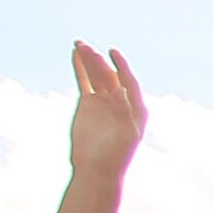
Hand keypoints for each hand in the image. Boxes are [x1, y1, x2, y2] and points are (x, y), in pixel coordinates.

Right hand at [67, 42, 146, 176]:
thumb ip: (123, 112)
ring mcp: (104, 101)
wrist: (96, 168)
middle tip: (87, 47)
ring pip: (97, 76)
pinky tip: (75, 54)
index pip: (130, 81)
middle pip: (110, 76)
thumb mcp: (125, 135)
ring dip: (89, 60)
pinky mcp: (88, 104)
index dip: (122, 66)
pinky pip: (85, 82)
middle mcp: (121, 101)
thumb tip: (119, 90)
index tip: (112, 51)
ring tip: (79, 43)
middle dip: (99, 61)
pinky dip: (80, 69)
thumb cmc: (115, 156)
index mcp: (137, 108)